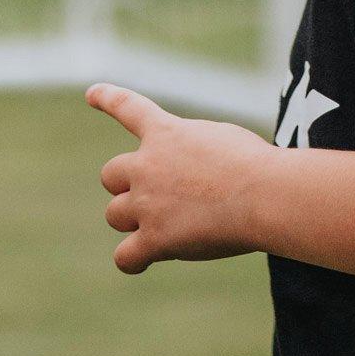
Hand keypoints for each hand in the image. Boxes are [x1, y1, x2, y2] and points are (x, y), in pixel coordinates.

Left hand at [87, 83, 273, 273]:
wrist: (263, 194)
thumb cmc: (257, 166)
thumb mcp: (223, 140)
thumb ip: (196, 152)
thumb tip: (194, 179)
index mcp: (166, 133)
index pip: (128, 107)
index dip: (108, 98)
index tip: (91, 94)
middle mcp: (146, 165)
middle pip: (110, 175)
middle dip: (127, 187)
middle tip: (156, 199)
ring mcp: (146, 202)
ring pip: (114, 215)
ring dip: (133, 222)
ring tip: (166, 229)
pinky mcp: (155, 238)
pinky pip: (125, 257)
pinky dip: (132, 260)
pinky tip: (143, 261)